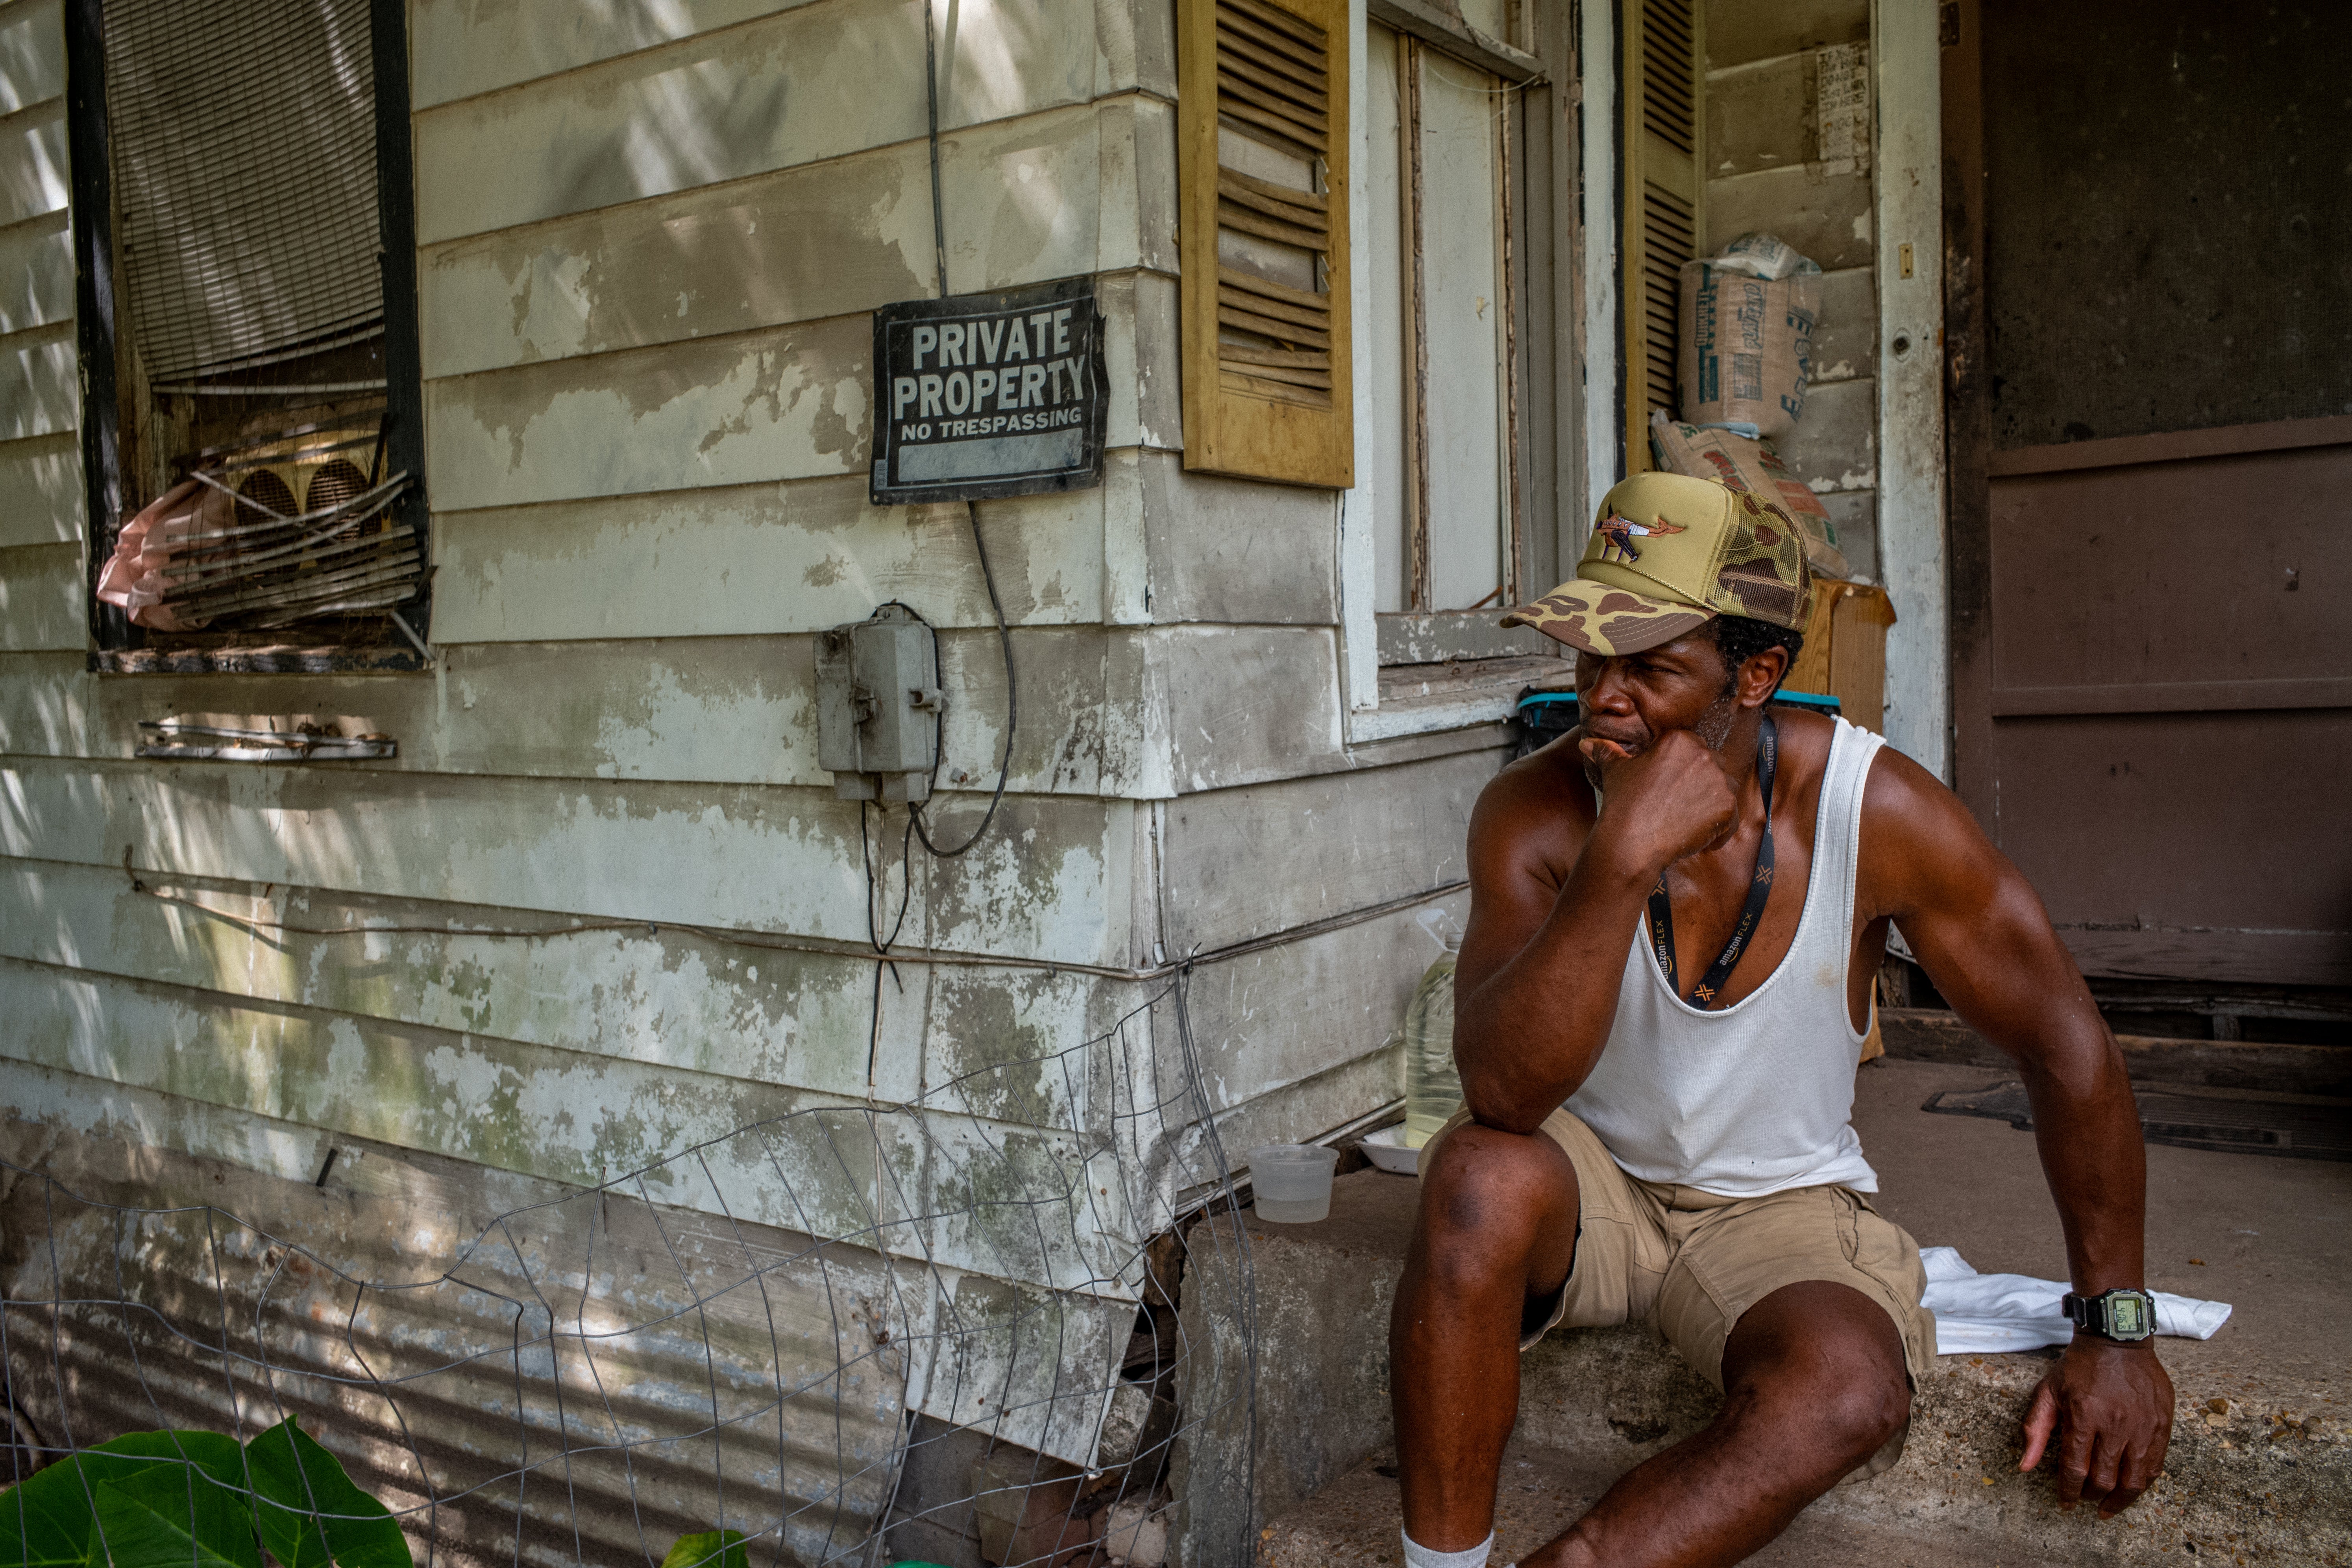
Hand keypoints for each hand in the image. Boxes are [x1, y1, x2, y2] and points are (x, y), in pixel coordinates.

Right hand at [1578, 729, 1739, 873]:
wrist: (1632, 840)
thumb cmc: (1623, 803)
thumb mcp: (1614, 771)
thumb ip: (1607, 752)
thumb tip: (1586, 744)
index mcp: (1680, 740)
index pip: (1694, 748)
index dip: (1684, 768)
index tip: (1673, 785)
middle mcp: (1705, 755)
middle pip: (1713, 767)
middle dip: (1701, 784)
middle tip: (1680, 804)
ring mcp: (1719, 782)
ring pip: (1725, 790)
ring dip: (1712, 804)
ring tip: (1689, 820)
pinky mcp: (1727, 808)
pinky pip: (1732, 818)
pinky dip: (1720, 829)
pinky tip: (1699, 837)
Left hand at [2019, 1339, 2172, 1516]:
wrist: (2117, 1340)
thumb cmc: (2078, 1367)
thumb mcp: (2048, 1391)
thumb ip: (2035, 1429)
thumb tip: (2024, 1467)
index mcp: (2083, 1416)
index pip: (2074, 1469)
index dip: (2068, 1492)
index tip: (2065, 1503)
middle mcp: (2114, 1425)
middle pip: (2104, 1479)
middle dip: (2092, 1497)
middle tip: (2086, 1502)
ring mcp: (2142, 1427)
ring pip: (2134, 1480)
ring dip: (2120, 1500)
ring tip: (2109, 1509)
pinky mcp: (2162, 1425)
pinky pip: (2156, 1466)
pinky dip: (2143, 1483)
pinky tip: (2132, 1488)